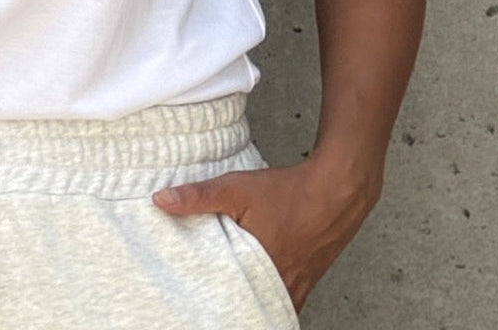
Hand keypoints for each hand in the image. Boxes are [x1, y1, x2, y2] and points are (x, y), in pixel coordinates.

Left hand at [151, 153, 378, 311]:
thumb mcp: (236, 188)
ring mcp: (297, 286)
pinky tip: (258, 283)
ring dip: (249, 302)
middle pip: (248, 308)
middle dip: (229, 309)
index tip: (196, 310)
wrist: (336, 191)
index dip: (212, 310)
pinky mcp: (307, 279)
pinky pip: (286, 299)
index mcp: (258, 272)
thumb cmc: (288, 192)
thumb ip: (198, 197)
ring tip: (228, 297)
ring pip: (268, 304)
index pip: (229, 306)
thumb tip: (160, 202)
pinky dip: (269, 295)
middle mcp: (280, 287)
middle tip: (207, 307)